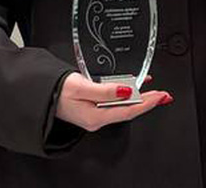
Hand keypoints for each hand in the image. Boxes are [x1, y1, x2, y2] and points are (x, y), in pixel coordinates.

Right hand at [54, 73, 169, 131]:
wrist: (41, 94)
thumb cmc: (57, 91)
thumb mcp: (82, 87)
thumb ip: (105, 90)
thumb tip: (126, 92)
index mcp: (96, 116)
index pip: (128, 111)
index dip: (147, 103)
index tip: (161, 96)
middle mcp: (97, 118)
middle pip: (128, 110)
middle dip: (148, 102)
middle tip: (165, 95)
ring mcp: (95, 114)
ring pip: (123, 106)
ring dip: (140, 98)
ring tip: (156, 92)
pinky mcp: (93, 108)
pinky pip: (115, 102)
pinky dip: (128, 94)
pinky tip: (136, 87)